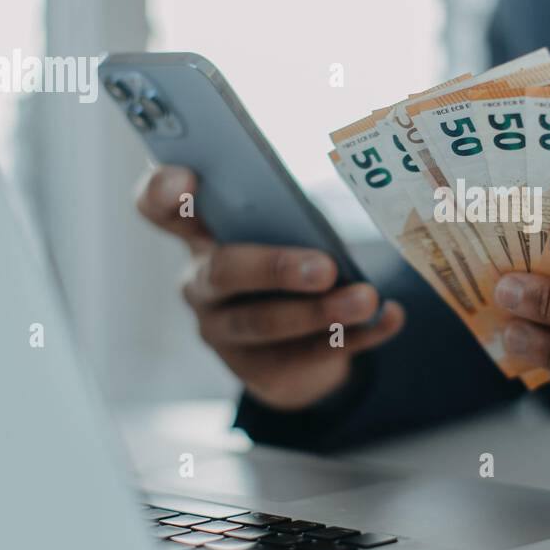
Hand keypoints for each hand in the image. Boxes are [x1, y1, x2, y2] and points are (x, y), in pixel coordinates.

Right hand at [135, 165, 403, 409]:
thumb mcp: (280, 235)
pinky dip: (359, 336)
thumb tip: (327, 228)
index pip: (158, 208)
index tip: (188, 177)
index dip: (163, 192)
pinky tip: (390, 318)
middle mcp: (201, 285)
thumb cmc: (287, 263)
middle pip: (224, 272)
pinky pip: (311, 355)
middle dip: (275, 268)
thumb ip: (287, 218)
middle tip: (324, 267)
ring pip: (266, 323)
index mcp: (200, 236)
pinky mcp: (261, 372)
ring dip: (320, 312)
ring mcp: (225, 333)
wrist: (294, 349)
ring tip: (366, 299)